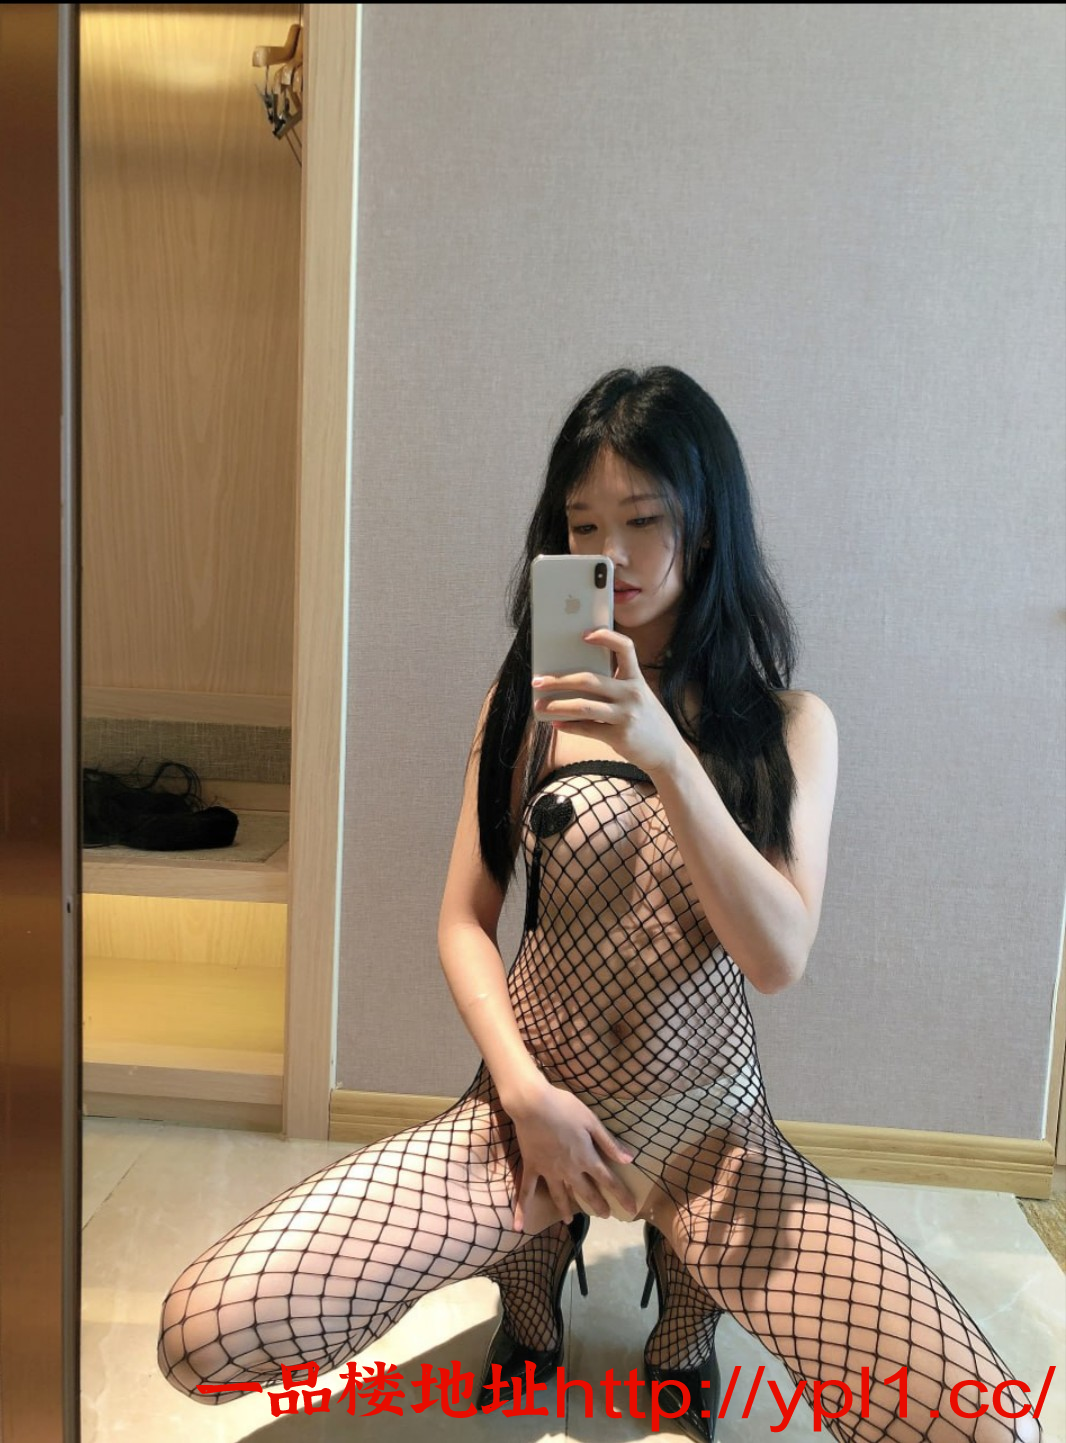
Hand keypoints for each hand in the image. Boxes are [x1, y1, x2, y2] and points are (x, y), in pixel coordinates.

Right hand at [509, 1082, 639, 1232]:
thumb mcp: (591, 1121)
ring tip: (571, 1221)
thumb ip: (608, 1143)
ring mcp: (548, 1172)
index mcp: (586, 1157)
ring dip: (566, 1209)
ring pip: (560, 1196)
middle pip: (586, 1192)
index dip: (621, 1195)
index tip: (631, 1209)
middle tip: (605, 1215)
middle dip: (598, 1205)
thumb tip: (629, 1160)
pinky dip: (522, 1210)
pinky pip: (526, 1192)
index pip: (609, 1181)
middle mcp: (569, 1170)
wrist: (533, 1104)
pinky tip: (518, 1226)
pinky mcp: (532, 1167)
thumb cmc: (565, 1108)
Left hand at [531, 628, 686, 774]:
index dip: (606, 637)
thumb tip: (572, 682)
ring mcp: (627, 715)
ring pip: (583, 706)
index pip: (625, 648)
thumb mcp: (637, 697)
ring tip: (539, 706)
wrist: (668, 753)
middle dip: (559, 680)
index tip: (583, 634)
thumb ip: (614, 687)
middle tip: (537, 680)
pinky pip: (587, 729)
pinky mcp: (620, 736)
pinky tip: (556, 724)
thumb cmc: (645, 720)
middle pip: (589, 680)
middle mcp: (633, 694)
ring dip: (556, 705)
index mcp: (637, 679)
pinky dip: (568, 726)